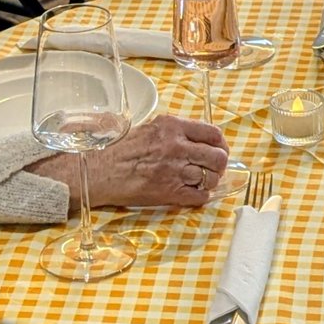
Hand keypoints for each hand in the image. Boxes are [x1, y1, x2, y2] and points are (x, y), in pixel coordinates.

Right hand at [30, 115, 228, 208]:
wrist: (101, 172)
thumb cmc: (122, 150)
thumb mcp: (151, 128)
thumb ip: (176, 131)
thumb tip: (200, 138)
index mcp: (172, 126)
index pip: (213, 133)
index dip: (221, 144)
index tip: (220, 150)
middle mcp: (176, 146)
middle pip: (218, 157)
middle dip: (219, 165)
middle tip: (212, 169)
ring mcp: (174, 170)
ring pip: (211, 178)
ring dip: (209, 182)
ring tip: (198, 181)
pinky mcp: (169, 192)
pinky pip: (200, 197)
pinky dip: (200, 196)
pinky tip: (191, 193)